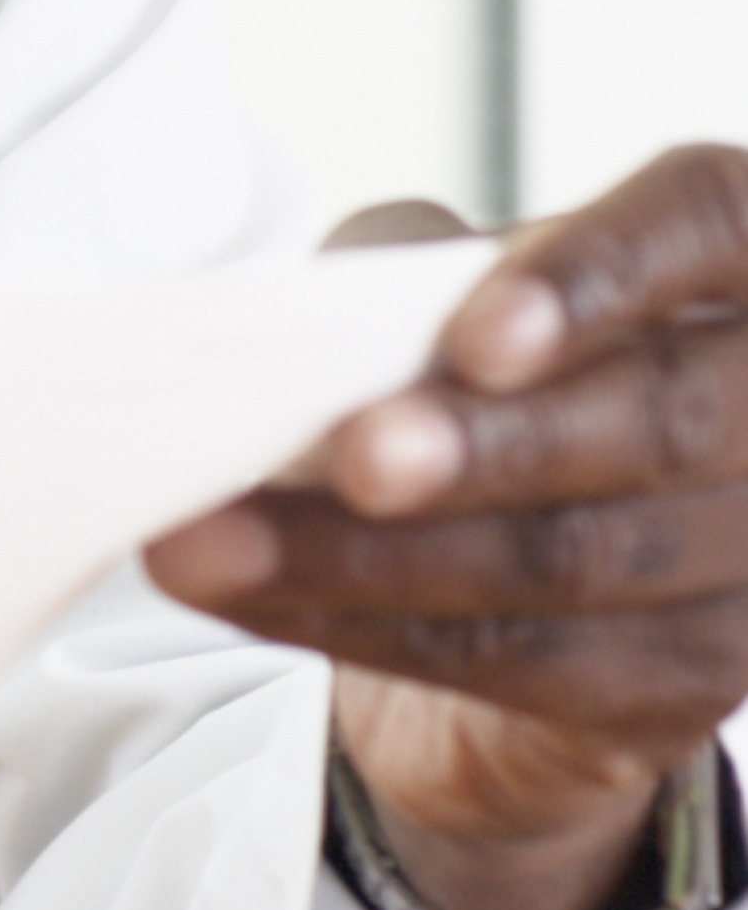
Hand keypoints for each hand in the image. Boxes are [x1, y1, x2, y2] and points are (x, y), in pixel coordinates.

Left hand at [143, 150, 747, 909]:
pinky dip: (360, 623)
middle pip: (664, 420)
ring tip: (213, 541)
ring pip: (575, 559)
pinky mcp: (681, 684)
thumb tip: (323, 309)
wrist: (501, 563)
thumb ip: (409, 268)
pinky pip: (518, 659)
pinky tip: (253, 595)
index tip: (477, 337)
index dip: (603, 275)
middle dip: (489, 447)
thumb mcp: (444, 292)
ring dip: (372, 555)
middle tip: (351, 458)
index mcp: (730, 269)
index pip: (709, 225)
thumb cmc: (478, 378)